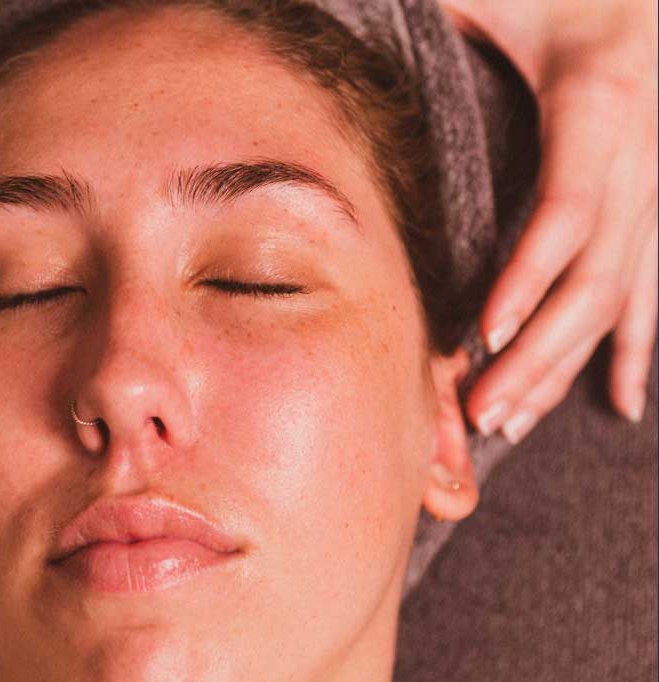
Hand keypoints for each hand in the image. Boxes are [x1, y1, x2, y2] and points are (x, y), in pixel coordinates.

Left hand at [443, 0, 657, 441]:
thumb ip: (444, 12)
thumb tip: (343, 20)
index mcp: (602, 99)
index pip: (570, 208)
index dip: (530, 276)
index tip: (479, 332)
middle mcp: (641, 152)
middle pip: (598, 274)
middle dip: (540, 351)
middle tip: (480, 409)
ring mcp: (655, 183)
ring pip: (622, 294)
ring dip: (568, 365)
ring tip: (509, 420)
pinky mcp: (652, 201)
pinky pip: (650, 286)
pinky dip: (634, 348)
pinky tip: (619, 401)